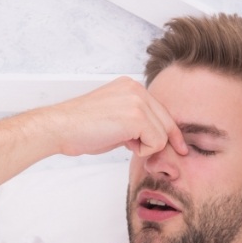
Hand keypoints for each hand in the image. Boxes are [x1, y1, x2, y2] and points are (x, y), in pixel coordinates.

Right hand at [44, 76, 187, 157]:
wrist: (61, 128)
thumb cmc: (81, 129)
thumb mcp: (113, 119)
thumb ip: (134, 122)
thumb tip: (150, 138)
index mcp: (130, 87)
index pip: (161, 111)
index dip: (171, 132)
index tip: (180, 146)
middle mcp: (136, 88)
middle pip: (167, 121)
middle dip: (164, 142)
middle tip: (157, 155)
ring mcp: (137, 100)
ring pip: (163, 134)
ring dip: (146, 147)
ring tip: (124, 144)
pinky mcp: (136, 116)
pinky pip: (156, 142)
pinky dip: (143, 150)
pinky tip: (124, 145)